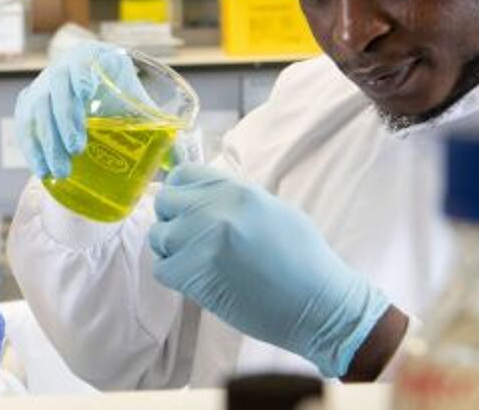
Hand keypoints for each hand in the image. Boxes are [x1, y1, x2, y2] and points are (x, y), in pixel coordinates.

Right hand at [13, 41, 149, 178]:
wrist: (94, 86)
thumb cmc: (119, 94)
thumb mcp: (137, 101)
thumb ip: (160, 127)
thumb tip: (179, 163)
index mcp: (90, 58)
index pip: (79, 65)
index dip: (78, 78)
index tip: (85, 94)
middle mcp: (61, 69)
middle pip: (56, 93)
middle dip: (63, 123)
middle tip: (76, 151)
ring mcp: (42, 86)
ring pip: (37, 112)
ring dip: (46, 142)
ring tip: (60, 171)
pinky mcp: (29, 104)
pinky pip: (25, 126)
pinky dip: (31, 148)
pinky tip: (41, 169)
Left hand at [147, 164, 389, 378]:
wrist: (319, 304)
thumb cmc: (302, 259)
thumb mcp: (271, 209)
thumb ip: (232, 199)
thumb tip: (199, 195)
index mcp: (236, 189)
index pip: (182, 174)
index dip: (180, 192)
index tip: (186, 207)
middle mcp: (214, 208)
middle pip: (165, 202)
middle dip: (172, 219)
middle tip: (191, 239)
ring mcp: (201, 241)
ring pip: (158, 237)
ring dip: (172, 250)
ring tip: (198, 262)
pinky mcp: (194, 274)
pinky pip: (162, 270)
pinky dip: (175, 277)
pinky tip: (199, 281)